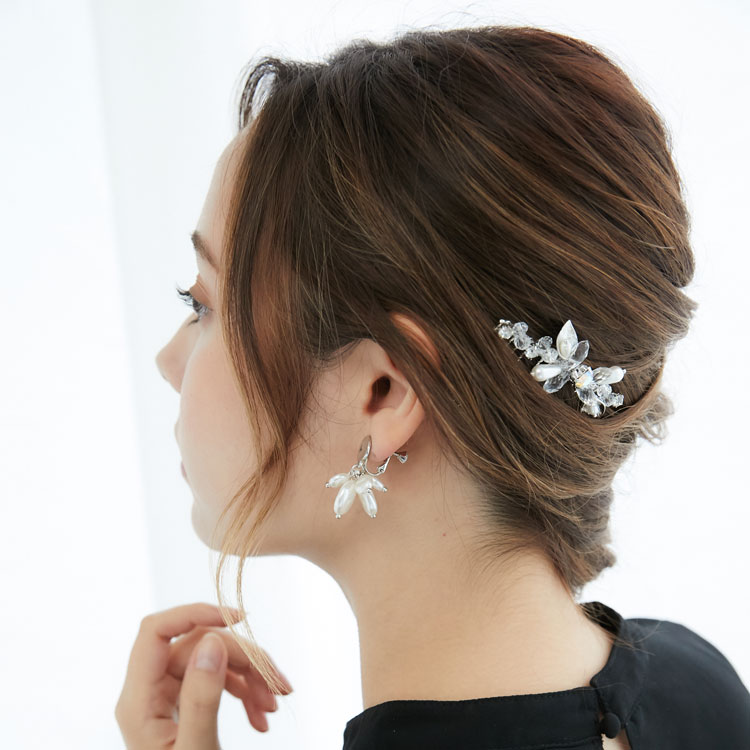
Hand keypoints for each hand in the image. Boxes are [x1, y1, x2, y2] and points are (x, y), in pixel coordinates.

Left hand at [115, 602, 292, 748]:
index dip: (194, 612)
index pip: (155, 631)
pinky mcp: (183, 706)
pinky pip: (217, 680)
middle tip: (278, 685)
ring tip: (276, 705)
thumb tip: (212, 641)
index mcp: (138, 701)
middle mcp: (148, 693)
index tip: (239, 617)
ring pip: (212, 660)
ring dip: (250, 677)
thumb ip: (202, 697)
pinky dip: (245, 692)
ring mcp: (165, 699)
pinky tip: (263, 717)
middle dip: (242, 659)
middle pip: (196, 646)